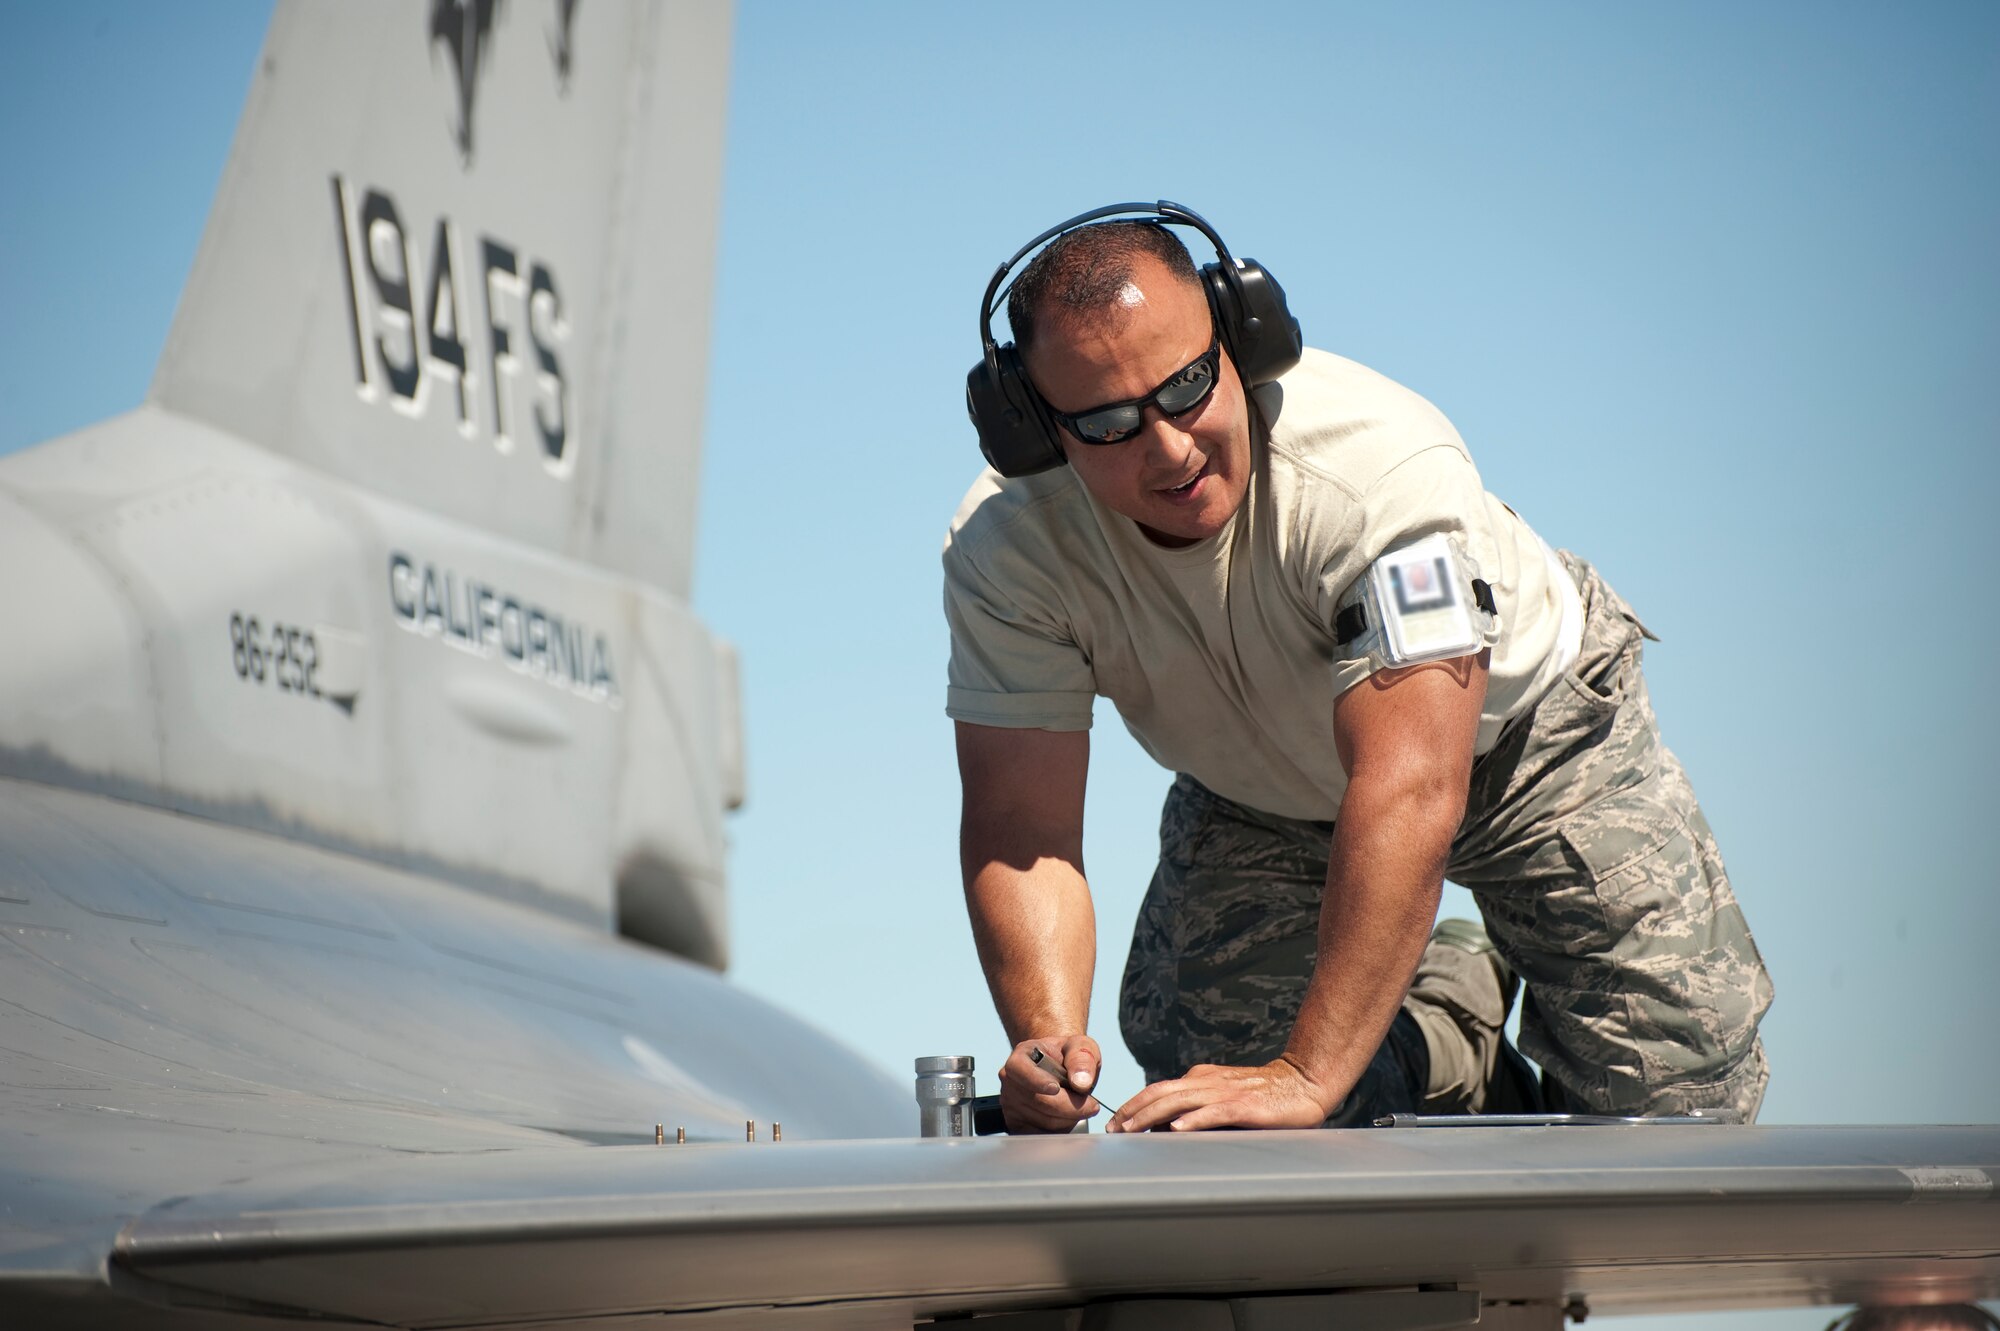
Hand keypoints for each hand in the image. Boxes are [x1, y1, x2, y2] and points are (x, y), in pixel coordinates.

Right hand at [997, 1034, 1102, 1132]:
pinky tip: (1069, 1118)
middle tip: (1092, 1105)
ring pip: (1043, 1122)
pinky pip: (1042, 1135)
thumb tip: (1080, 1082)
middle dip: (1070, 1106)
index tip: (1056, 1088)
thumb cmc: (1068, 1057)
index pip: (1019, 1070)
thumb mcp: (1080, 1047)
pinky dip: (1061, 1130)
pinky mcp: (1017, 1124)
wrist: (1061, 1069)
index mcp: (1021, 1056)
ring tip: (1079, 1106)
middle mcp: (1010, 1081)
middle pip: (1038, 1101)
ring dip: (1069, 1119)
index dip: (1037, 1081)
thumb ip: (1082, 1058)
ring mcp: (1011, 1105)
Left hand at [1104, 1055, 1337, 1132]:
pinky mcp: (1244, 1105)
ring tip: (1131, 1129)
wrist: (1303, 1081)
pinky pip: (1213, 1112)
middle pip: (1161, 1093)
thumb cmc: (1264, 1094)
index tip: (1116, 1123)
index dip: (1134, 1104)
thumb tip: (1169, 1128)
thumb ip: (1200, 1106)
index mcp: (1201, 1079)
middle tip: (1113, 1130)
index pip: (1159, 1089)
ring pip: (1179, 1101)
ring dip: (1151, 1115)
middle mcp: (1207, 1082)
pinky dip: (1192, 1120)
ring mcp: (1225, 1092)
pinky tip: (1177, 1129)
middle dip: (1133, 1111)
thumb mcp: (1224, 1096)